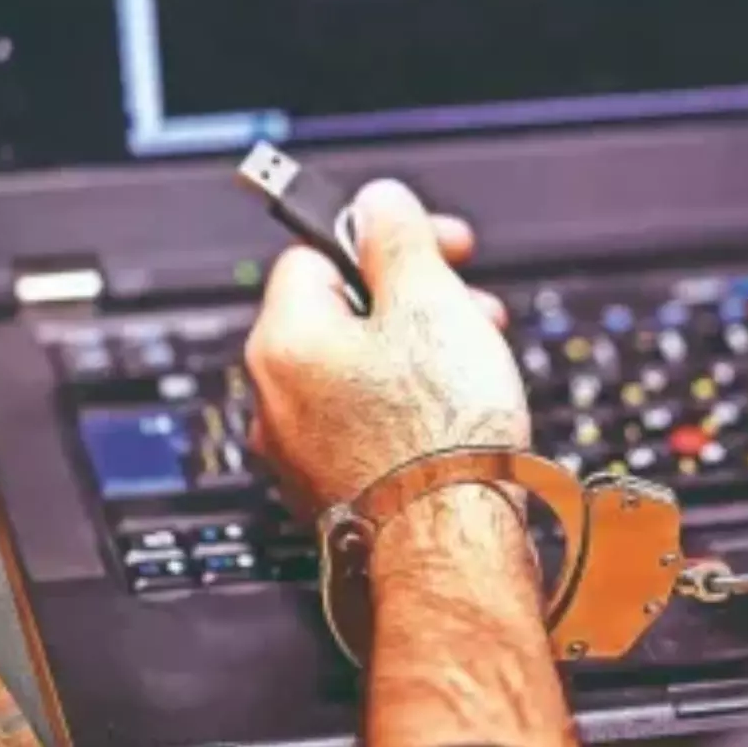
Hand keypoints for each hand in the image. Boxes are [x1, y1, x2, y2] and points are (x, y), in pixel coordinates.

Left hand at [247, 182, 569, 746]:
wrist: (451, 548)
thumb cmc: (439, 433)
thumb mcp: (430, 303)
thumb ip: (396, 239)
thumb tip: (377, 200)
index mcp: (284, 339)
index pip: (317, 254)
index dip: (384, 242)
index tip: (439, 247)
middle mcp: (274, 397)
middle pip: (339, 315)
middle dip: (412, 301)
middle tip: (470, 307)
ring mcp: (297, 451)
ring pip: (354, 372)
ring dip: (414, 353)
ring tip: (473, 362)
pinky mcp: (330, 490)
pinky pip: (360, 425)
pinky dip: (403, 408)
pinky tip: (451, 416)